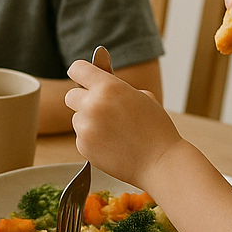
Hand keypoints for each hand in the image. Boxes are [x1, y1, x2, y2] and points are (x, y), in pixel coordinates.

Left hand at [65, 59, 183, 188]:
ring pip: (77, 118)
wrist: (160, 162)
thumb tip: (100, 80)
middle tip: (101, 108)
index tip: (83, 77)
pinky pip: (81, 137)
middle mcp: (92, 105)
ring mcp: (85, 127)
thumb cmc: (155, 128)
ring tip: (113, 131)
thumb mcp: (142, 96)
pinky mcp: (83, 146)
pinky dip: (92, 139)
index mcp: (108, 87)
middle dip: (83, 100)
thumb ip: (117, 87)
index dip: (81, 73)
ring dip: (88, 122)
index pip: (78, 69)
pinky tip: (112, 143)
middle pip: (71, 95)